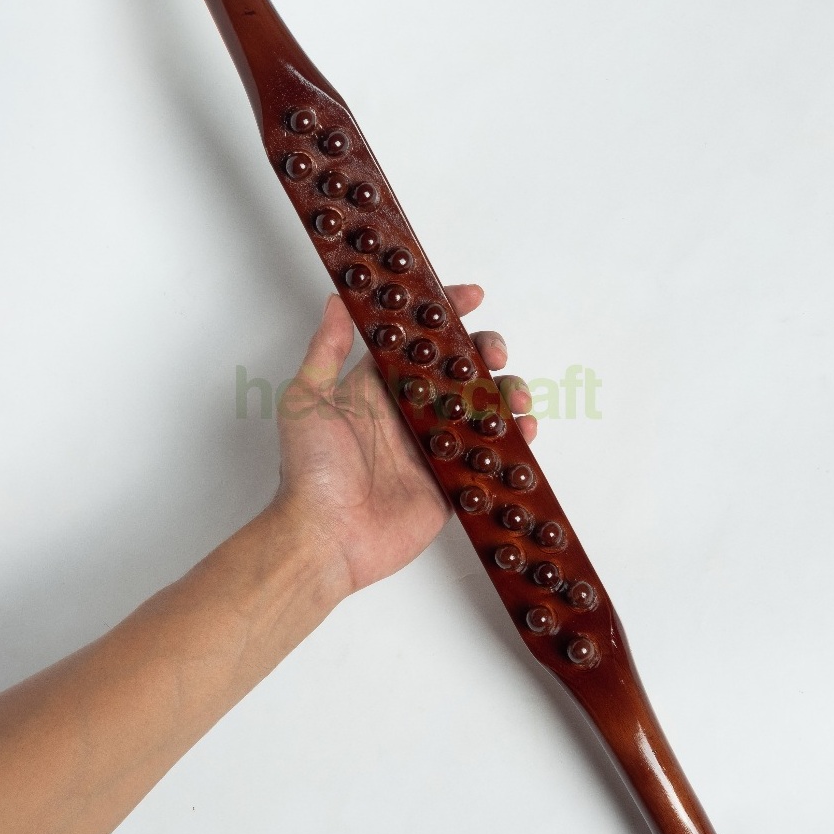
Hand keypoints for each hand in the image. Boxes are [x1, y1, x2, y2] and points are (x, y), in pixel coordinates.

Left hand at [271, 283, 535, 595]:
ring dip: (505, 395)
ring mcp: (432, 449)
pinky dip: (512, 443)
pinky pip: (487, 457)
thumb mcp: (308, 399)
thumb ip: (325, 349)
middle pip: (458, 373)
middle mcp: (409, 414)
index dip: (446, 317)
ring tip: (516, 396)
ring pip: (480, 411)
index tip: (472, 296)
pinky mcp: (449, 484)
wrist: (325, 537)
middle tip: (496, 354)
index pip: (419, 344)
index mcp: (378, 388)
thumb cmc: (311, 468)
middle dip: (485, 355)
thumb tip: (338, 297)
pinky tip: (525, 432)